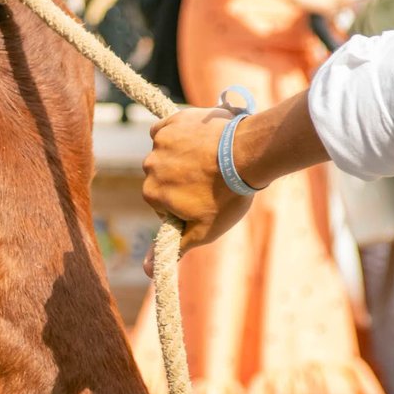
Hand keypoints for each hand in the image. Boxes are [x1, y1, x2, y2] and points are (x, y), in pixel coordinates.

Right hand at [140, 107, 254, 275]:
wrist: (248, 154)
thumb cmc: (228, 196)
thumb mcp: (204, 231)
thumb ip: (174, 249)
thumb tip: (145, 272)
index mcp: (151, 194)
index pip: (161, 202)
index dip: (183, 203)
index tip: (204, 200)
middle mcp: (149, 167)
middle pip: (161, 177)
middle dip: (180, 180)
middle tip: (210, 180)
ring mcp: (160, 142)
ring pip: (165, 153)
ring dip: (181, 156)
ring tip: (211, 159)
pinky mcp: (172, 121)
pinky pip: (167, 130)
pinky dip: (178, 135)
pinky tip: (199, 141)